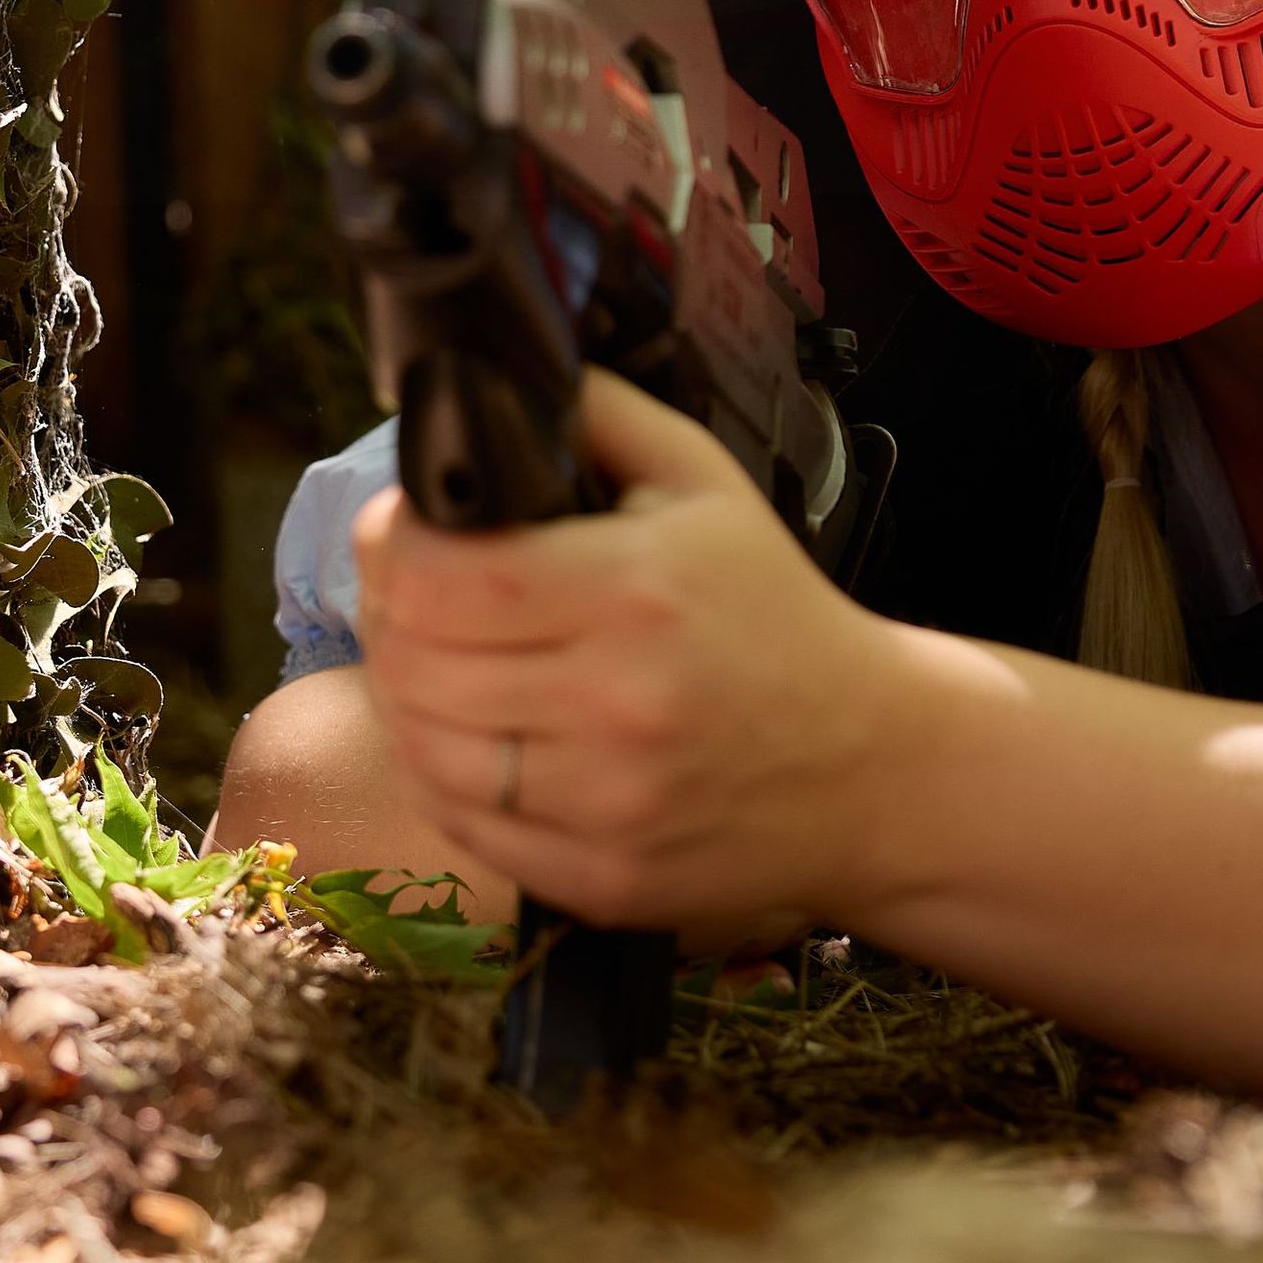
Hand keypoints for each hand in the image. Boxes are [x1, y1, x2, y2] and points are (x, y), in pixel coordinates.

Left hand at [353, 367, 920, 934]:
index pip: (435, 573)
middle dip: (388, 614)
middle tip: (415, 594)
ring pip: (420, 747)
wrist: (873, 763)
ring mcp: (606, 803)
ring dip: (405, 697)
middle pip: (411, 660)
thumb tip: (485, 383)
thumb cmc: (774, 614)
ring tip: (440, 661)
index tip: (404, 529)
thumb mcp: (704, 484)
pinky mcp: (600, 878)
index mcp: (636, 590)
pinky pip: (459, 825)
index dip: (389, 543)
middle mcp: (617, 702)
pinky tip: (472, 735)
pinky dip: (441, 776)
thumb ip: (595, 415)